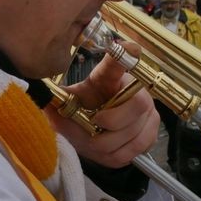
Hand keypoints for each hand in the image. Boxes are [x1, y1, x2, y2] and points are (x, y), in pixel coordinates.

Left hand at [45, 47, 159, 168]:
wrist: (92, 128)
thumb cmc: (81, 109)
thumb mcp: (67, 103)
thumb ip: (58, 102)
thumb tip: (49, 105)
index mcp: (111, 76)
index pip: (121, 60)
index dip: (125, 54)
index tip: (127, 46)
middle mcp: (137, 90)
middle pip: (135, 104)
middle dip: (110, 121)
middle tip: (93, 124)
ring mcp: (149, 112)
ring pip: (133, 132)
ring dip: (108, 143)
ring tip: (94, 140)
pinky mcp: (151, 134)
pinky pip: (135, 149)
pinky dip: (116, 154)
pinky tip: (106, 149)